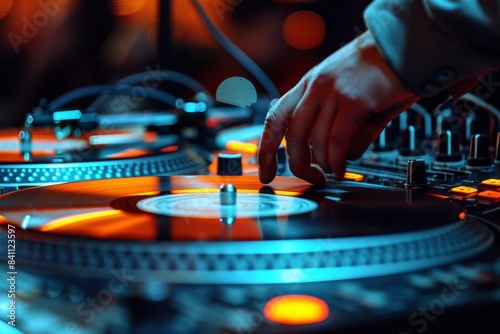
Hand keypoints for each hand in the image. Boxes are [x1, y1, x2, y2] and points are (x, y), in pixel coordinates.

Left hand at [258, 31, 419, 184]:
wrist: (405, 47)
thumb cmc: (379, 71)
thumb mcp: (347, 94)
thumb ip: (336, 124)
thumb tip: (335, 156)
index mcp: (308, 84)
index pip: (275, 118)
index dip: (266, 149)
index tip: (266, 171)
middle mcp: (315, 87)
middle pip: (291, 134)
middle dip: (297, 164)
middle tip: (311, 177)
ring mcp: (332, 93)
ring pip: (315, 141)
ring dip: (323, 165)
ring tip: (332, 173)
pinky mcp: (352, 101)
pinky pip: (337, 141)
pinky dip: (337, 161)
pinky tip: (341, 168)